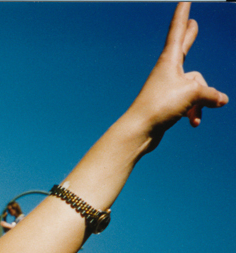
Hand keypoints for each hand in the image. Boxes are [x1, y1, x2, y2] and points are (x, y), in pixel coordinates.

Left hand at [128, 3, 227, 150]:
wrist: (140, 131)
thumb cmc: (160, 106)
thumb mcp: (192, 94)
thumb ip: (210, 94)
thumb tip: (221, 100)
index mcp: (169, 61)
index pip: (177, 32)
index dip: (182, 17)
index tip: (184, 2)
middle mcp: (167, 71)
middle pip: (183, 49)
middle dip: (190, 38)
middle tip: (192, 24)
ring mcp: (167, 87)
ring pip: (194, 87)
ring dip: (200, 102)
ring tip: (195, 115)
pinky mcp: (167, 103)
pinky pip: (189, 103)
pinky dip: (193, 112)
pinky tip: (193, 123)